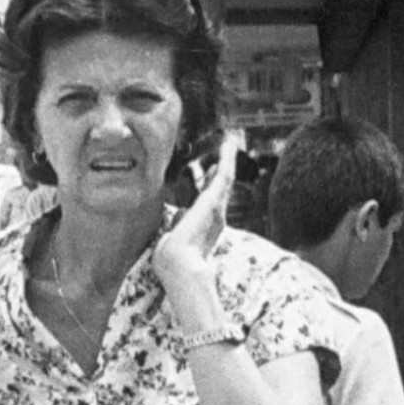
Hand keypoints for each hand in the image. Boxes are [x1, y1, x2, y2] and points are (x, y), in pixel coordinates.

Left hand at [151, 131, 243, 313]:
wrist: (178, 264)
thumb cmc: (172, 258)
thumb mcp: (173, 238)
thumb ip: (178, 226)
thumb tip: (179, 216)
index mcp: (204, 225)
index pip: (210, 199)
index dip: (213, 184)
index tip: (212, 171)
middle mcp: (214, 215)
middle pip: (221, 186)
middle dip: (224, 167)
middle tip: (228, 150)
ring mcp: (216, 207)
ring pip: (225, 177)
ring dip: (228, 157)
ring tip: (231, 140)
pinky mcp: (214, 199)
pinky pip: (224, 173)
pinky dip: (227, 158)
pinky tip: (228, 143)